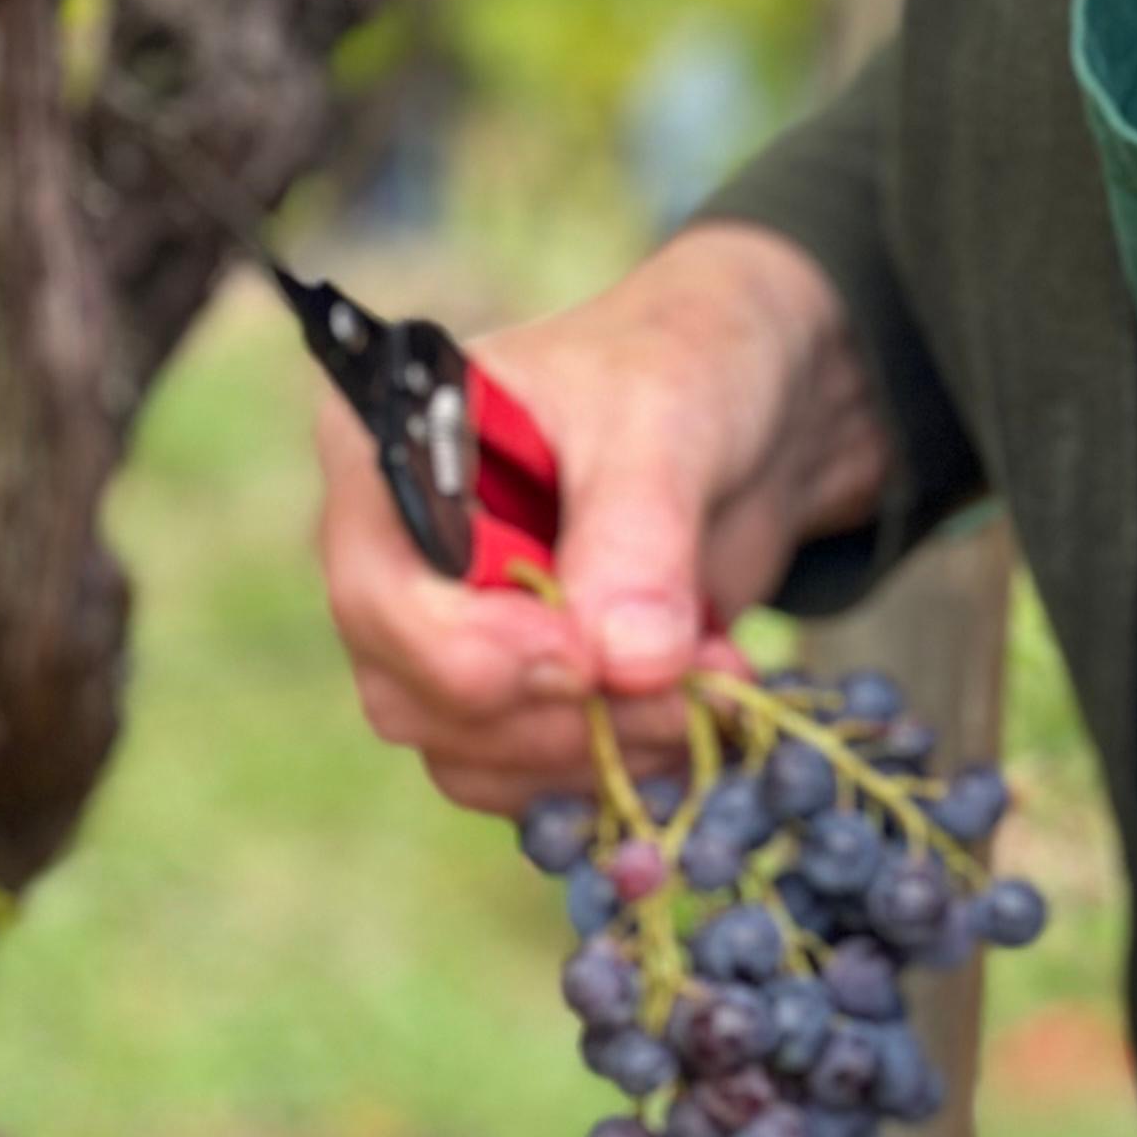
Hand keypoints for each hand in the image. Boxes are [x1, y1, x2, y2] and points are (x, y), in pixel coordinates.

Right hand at [312, 221, 890, 812]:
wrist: (760, 401)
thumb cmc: (688, 362)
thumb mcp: (668, 417)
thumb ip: (639, 534)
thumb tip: (625, 665)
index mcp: (390, 448)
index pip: (376, 585)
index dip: (464, 648)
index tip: (583, 665)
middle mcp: (398, 552)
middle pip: (413, 690)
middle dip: (551, 715)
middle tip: (679, 689)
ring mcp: (450, 628)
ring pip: (469, 753)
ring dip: (596, 751)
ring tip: (709, 692)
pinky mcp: (516, 688)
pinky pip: (529, 774)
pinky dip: (617, 764)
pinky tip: (701, 712)